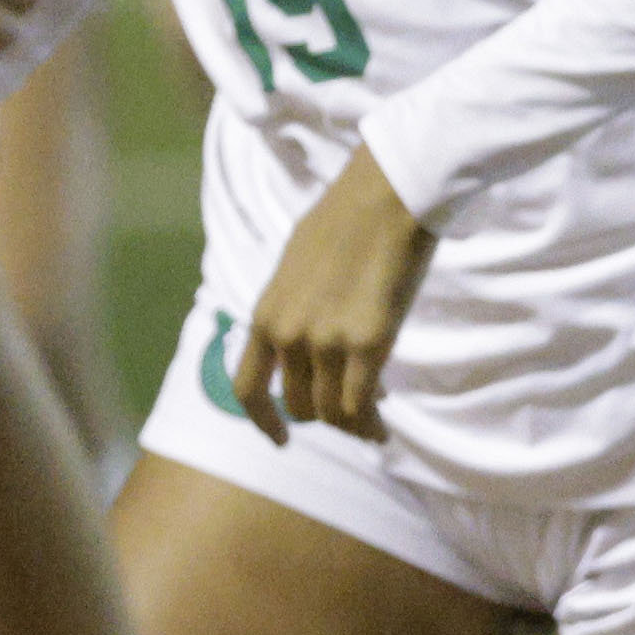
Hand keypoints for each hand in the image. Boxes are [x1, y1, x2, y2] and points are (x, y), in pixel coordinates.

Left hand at [233, 143, 435, 445]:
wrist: (386, 196)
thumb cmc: (347, 219)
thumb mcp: (294, 266)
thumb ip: (291, 308)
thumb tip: (302, 341)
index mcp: (266, 314)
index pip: (247, 388)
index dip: (262, 421)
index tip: (280, 438)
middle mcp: (289, 335)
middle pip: (299, 406)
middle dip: (323, 414)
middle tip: (351, 408)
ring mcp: (328, 342)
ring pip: (332, 412)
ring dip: (352, 422)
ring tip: (373, 418)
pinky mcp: (369, 343)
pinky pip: (361, 406)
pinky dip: (371, 423)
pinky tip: (383, 424)